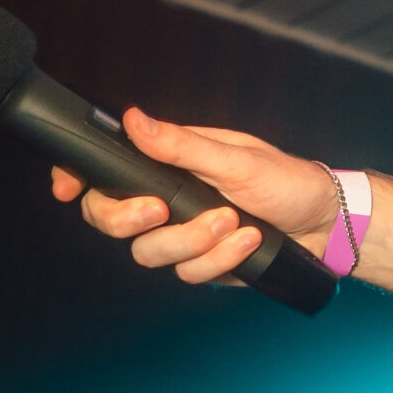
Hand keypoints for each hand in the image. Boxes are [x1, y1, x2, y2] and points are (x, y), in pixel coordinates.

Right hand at [49, 107, 340, 285]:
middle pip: (110, 219)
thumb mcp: (236, 157)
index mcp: (168, 164)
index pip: (107, 171)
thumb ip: (182, 145)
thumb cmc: (287, 181)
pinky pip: (189, 273)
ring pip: (149, 253)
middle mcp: (168, 199)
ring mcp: (184, 234)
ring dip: (192, 240)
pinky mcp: (204, 263)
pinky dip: (220, 259)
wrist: (325, 224)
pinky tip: (248, 240)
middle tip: (160, 210)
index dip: (77, 179)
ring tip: (233, 221)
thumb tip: (134, 120)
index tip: (67, 187)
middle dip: (129, 219)